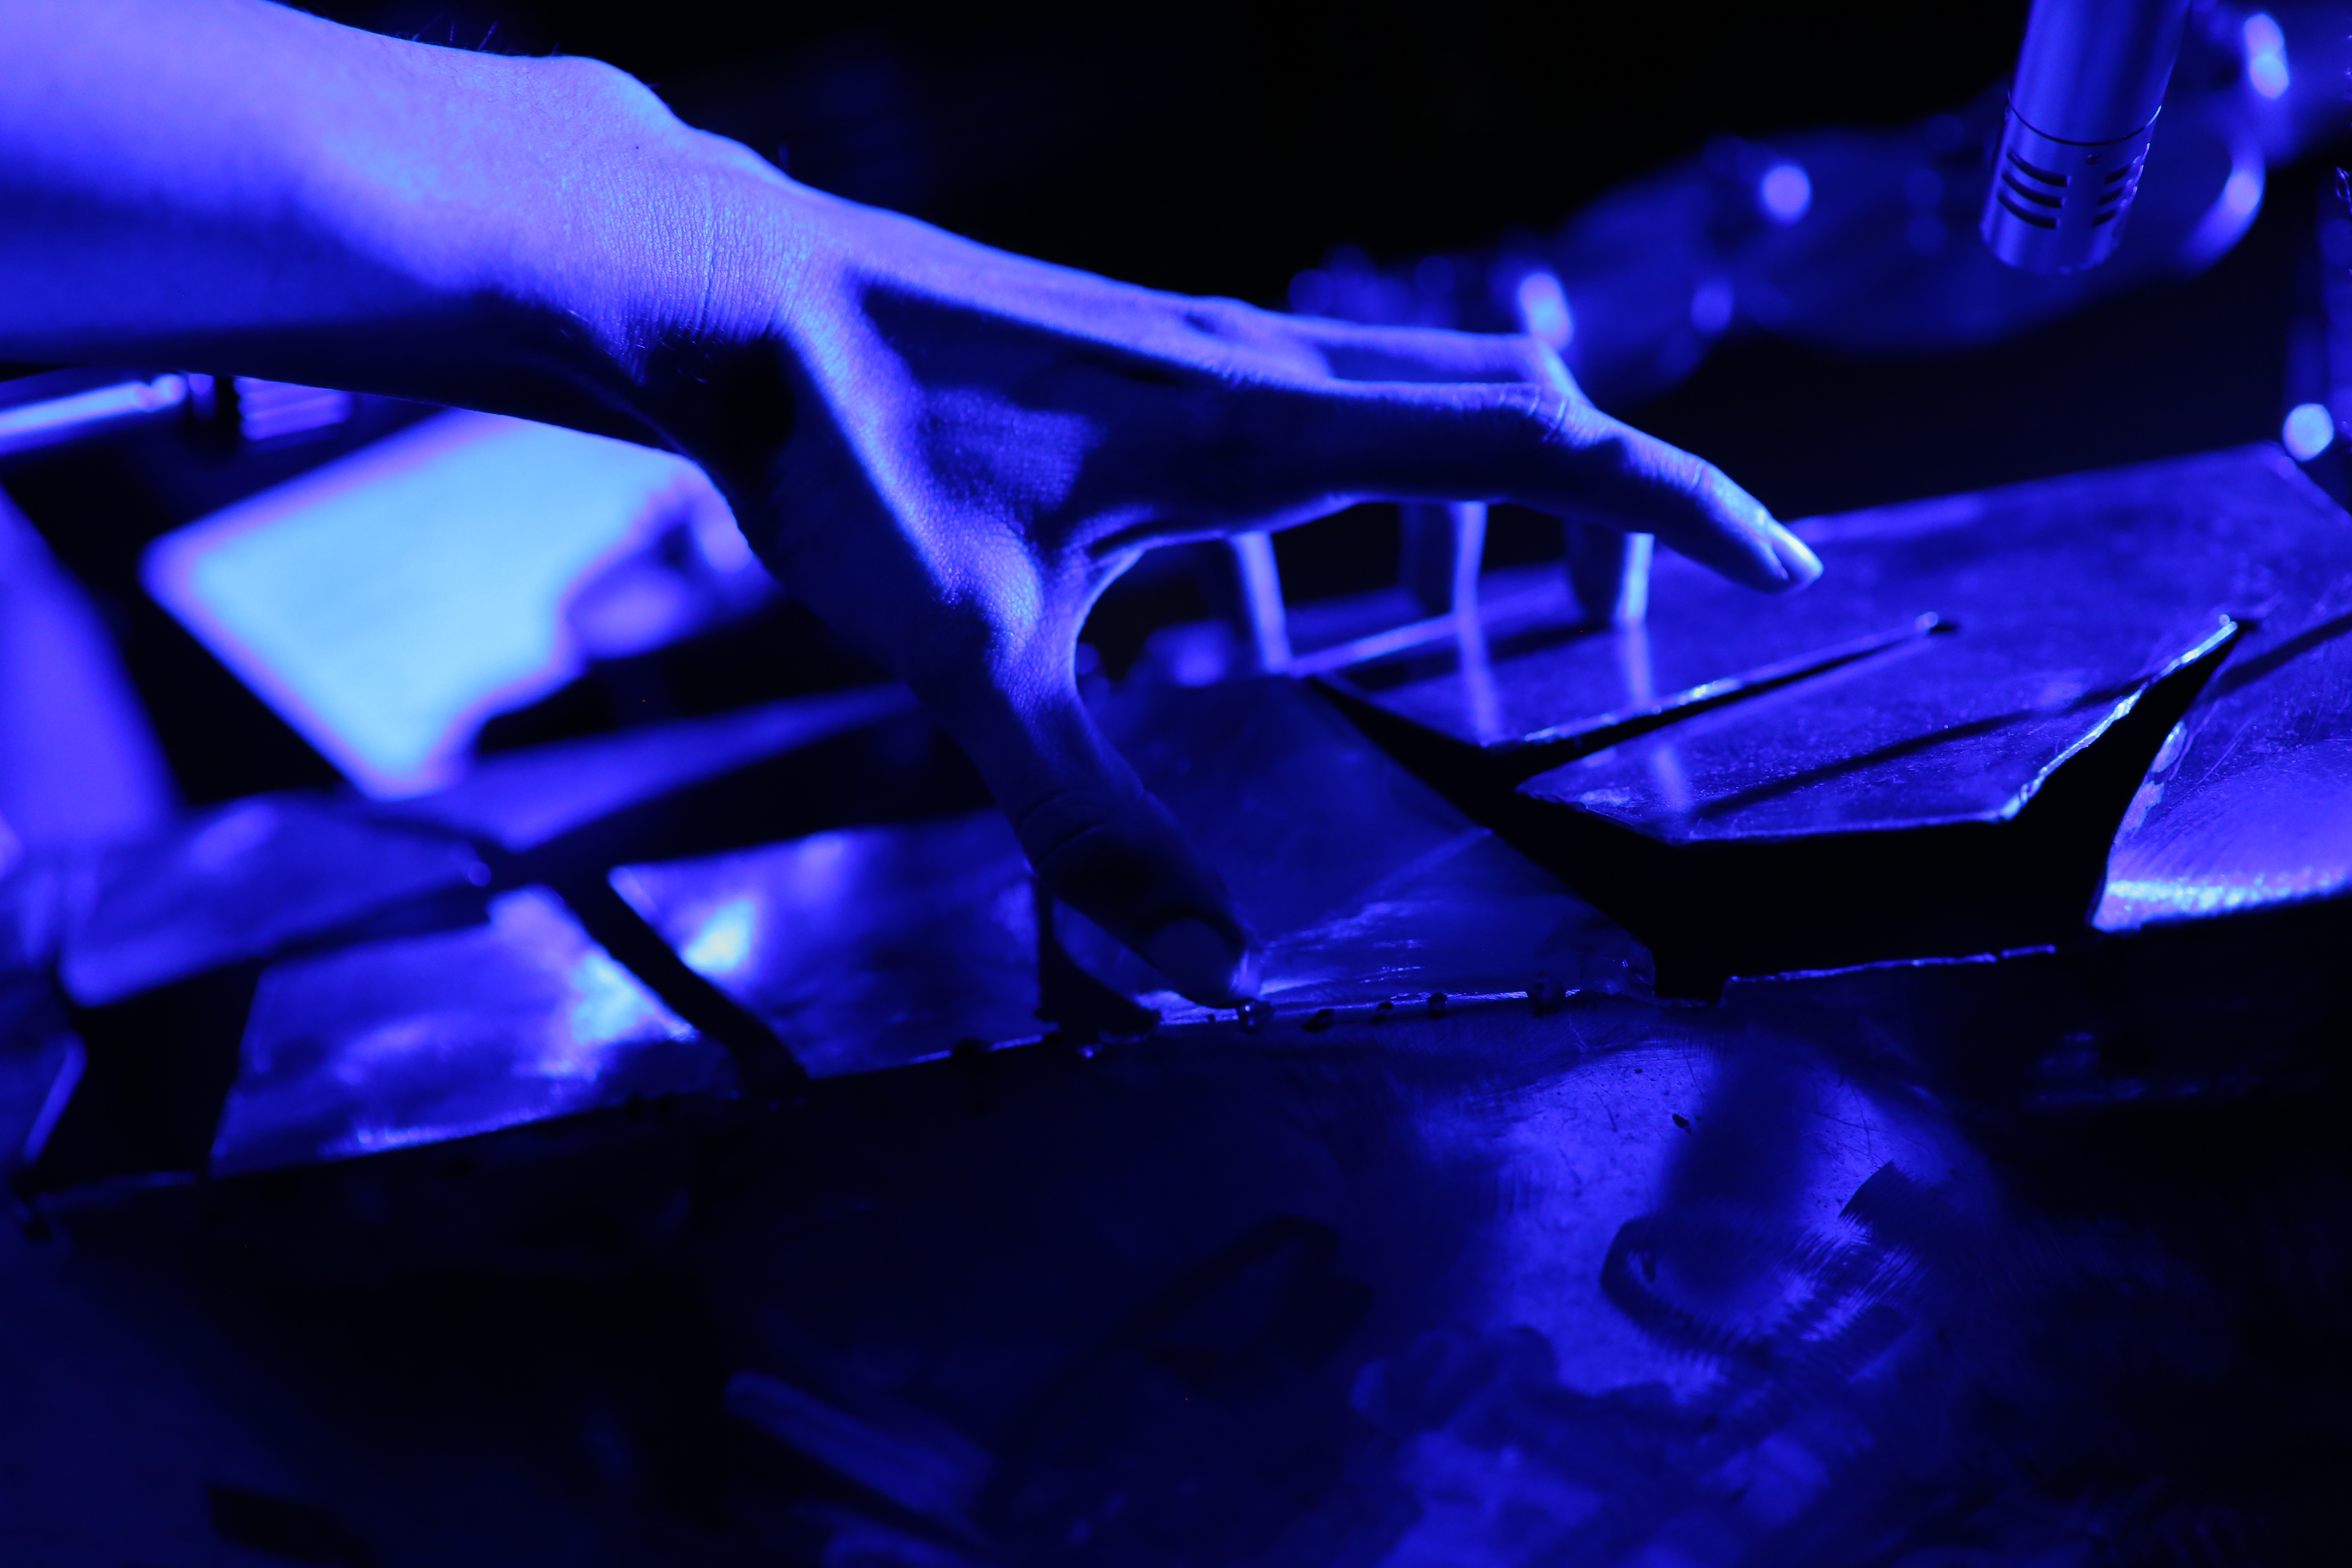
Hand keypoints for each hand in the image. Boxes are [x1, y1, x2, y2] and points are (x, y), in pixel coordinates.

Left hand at [663, 178, 1821, 1006]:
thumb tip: (1197, 969)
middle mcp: (1263, 367)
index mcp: (1266, 423)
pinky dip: (1336, 516)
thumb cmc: (852, 447)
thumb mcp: (975, 653)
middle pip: (1510, 407)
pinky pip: (1302, 431)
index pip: (1539, 442)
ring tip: (1457, 628)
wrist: (743, 302)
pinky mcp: (1149, 372)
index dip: (1676, 498)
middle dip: (1603, 506)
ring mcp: (1208, 357)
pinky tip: (1250, 618)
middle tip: (1637, 618)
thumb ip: (1088, 814)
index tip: (1779, 558)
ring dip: (1470, 505)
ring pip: (1411, 406)